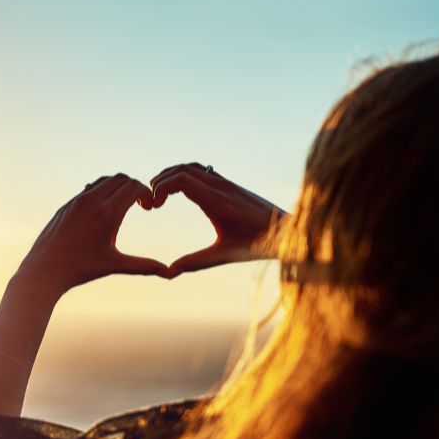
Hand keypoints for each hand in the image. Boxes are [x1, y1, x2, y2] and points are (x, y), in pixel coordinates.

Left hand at [17, 174, 169, 294]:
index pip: (133, 186)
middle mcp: (91, 200)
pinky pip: (89, 188)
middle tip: (140, 203)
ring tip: (124, 205)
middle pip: (120, 178)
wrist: (45, 269)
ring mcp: (77, 200)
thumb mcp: (114, 265)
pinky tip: (105, 210)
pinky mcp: (67, 205)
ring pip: (104, 180)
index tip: (149, 206)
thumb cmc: (81, 268)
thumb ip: (143, 266)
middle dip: (134, 187)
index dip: (146, 192)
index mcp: (107, 213)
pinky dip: (102, 191)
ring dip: (118, 187)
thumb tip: (169, 273)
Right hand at [150, 163, 285, 274]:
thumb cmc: (259, 244)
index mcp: (218, 200)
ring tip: (159, 194)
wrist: (287, 231)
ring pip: (193, 167)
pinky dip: (186, 175)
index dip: (161, 187)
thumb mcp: (225, 254)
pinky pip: (203, 171)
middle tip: (151, 201)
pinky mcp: (231, 185)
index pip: (182, 179)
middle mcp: (221, 186)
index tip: (153, 206)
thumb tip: (170, 272)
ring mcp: (227, 183)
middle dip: (161, 180)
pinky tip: (180, 191)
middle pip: (183, 169)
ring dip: (173, 175)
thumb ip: (196, 262)